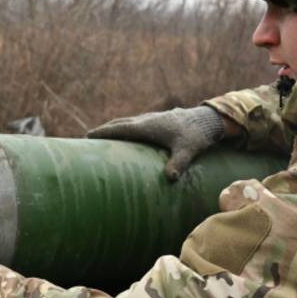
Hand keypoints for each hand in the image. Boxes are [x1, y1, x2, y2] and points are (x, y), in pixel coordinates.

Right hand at [87, 106, 224, 180]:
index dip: (103, 132)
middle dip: (105, 130)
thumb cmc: (196, 136)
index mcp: (147, 126)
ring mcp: (152, 119)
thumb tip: (170, 178)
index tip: (88, 135)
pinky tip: (129, 136)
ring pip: (128, 122)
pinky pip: (136, 123)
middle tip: (90, 137)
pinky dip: (126, 128)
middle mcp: (146, 120)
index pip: (120, 129)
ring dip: (115, 128)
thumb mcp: (187, 151)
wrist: (208, 119)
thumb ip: (178, 164)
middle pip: (120, 123)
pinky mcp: (158, 120)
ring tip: (104, 137)